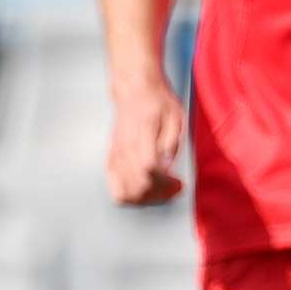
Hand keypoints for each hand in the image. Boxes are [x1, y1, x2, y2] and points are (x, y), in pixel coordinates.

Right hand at [105, 77, 186, 206]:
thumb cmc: (158, 102)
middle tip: (175, 189)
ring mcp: (116, 155)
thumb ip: (172, 141)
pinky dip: (129, 195)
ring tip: (161, 190)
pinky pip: (114, 186)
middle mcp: (125, 149)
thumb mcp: (176, 116)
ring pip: (124, 192)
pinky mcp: (111, 158)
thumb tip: (168, 165)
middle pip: (137, 186)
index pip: (148, 169)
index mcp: (142, 136)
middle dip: (159, 195)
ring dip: (145, 198)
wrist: (135, 91)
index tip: (179, 183)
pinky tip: (145, 189)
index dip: (165, 183)